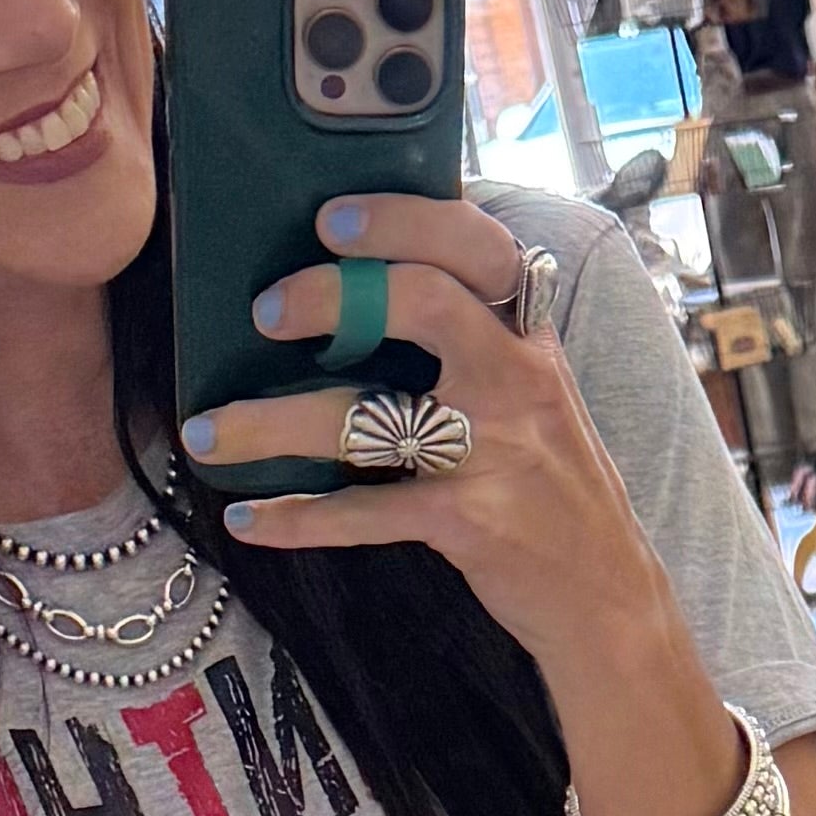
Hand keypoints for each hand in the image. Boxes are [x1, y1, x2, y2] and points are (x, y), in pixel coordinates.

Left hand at [185, 193, 665, 671]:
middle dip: (331, 294)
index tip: (331, 218)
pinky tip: (251, 519)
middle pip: (423, 299)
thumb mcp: (536, 393)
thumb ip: (476, 337)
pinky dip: (299, 518)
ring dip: (271, 423)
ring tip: (209, 433)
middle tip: (268, 312)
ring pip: (365, 415)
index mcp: (526, 336)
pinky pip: (366, 511)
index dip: (400, 219)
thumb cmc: (554, 486)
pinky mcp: (468, 519)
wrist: (607, 597)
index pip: (474, 243)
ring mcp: (493, 448)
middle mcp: (514, 379)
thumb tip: (367, 286)